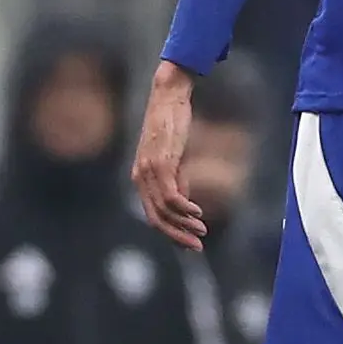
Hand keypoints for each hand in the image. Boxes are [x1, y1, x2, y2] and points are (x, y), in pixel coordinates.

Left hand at [132, 61, 205, 250]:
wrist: (168, 97)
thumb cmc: (172, 125)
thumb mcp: (174, 159)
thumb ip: (177, 181)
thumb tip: (183, 206)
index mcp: (140, 178)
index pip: (153, 215)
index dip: (171, 233)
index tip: (190, 243)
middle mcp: (140, 177)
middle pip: (156, 218)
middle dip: (177, 236)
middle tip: (197, 246)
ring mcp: (149, 171)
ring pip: (164, 209)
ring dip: (184, 224)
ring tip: (202, 231)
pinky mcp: (160, 163)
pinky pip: (170, 195)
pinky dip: (184, 208)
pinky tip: (198, 213)